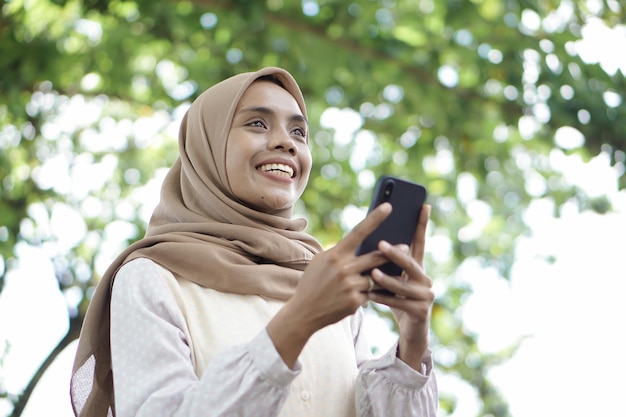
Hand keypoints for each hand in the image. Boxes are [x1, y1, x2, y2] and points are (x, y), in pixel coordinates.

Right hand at [267, 202, 393, 366]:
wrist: (303, 312)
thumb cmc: (312, 283)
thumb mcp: (321, 262)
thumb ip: (340, 253)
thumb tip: (358, 244)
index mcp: (335, 254)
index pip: (359, 231)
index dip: (375, 218)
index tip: (388, 206)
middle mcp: (344, 268)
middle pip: (376, 256)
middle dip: (393, 252)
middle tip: (405, 246)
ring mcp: (351, 286)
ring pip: (374, 278)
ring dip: (375, 280)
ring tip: (372, 280)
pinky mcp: (355, 302)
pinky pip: (369, 295)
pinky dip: (365, 295)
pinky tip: (351, 298)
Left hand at [367, 205, 433, 370]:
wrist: (410, 330)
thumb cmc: (396, 299)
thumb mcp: (391, 279)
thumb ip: (386, 263)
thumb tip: (370, 240)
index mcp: (418, 267)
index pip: (420, 242)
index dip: (422, 224)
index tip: (423, 205)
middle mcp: (425, 279)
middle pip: (411, 262)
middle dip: (395, 253)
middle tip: (380, 244)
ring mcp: (425, 295)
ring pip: (403, 285)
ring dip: (387, 279)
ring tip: (372, 273)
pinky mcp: (420, 311)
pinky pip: (399, 303)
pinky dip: (383, 298)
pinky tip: (370, 295)